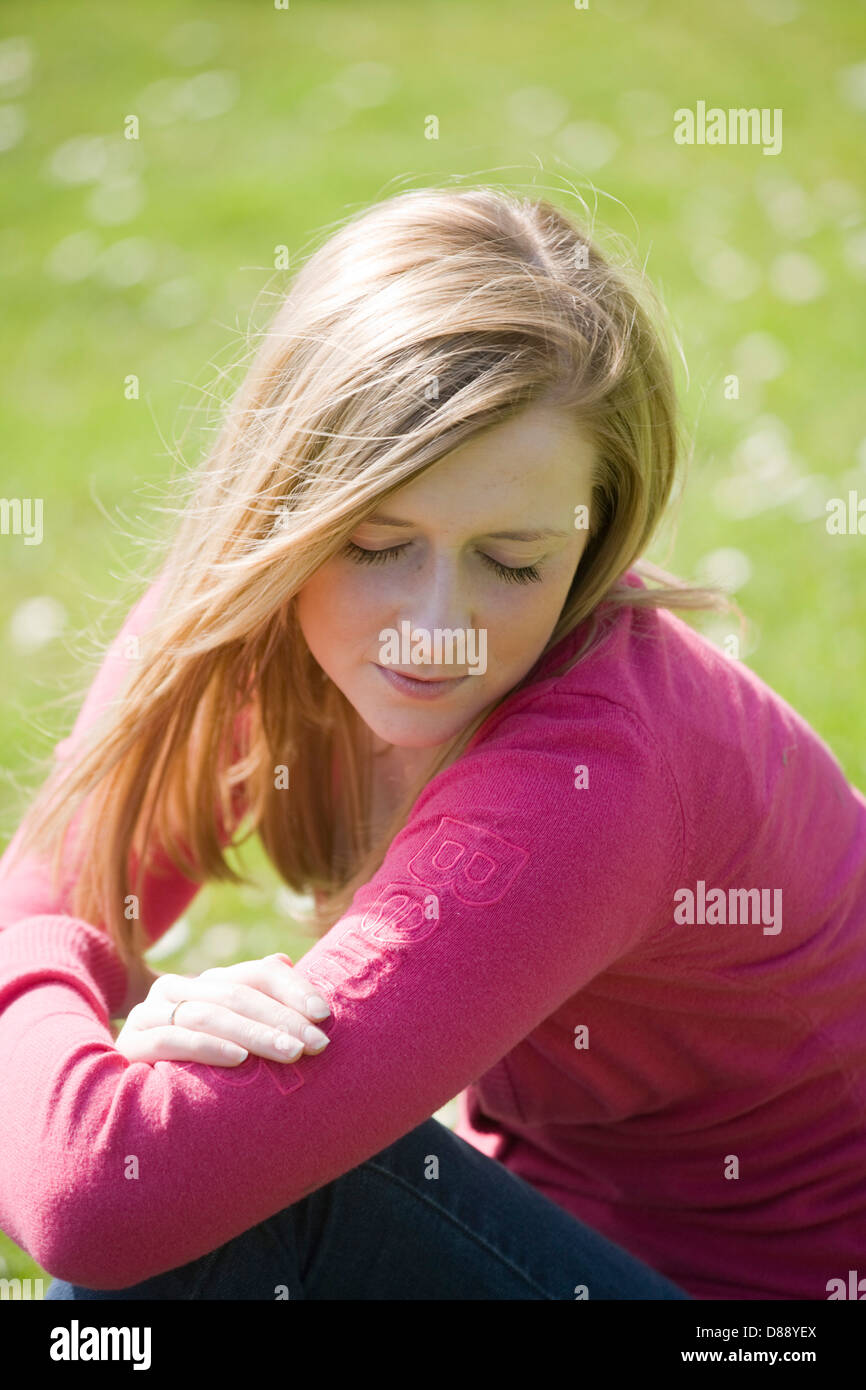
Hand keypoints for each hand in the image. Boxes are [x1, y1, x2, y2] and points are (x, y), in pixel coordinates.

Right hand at [114, 952, 331, 1066]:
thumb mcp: (233, 1038)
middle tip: (317, 1044)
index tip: (325, 1015)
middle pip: (238, 994)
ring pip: (209, 1015)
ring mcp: (149, 1014)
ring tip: (289, 1052)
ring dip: (254, 1033)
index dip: (293, 989)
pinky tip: (238, 1059)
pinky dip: (207, 1047)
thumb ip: (257, 1000)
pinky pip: (171, 1040)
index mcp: (207, 982)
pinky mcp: (131, 1044)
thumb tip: (284, 960)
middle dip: (282, 1019)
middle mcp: (177, 989)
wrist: (127, 1106)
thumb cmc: (196, 1072)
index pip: (257, 972)